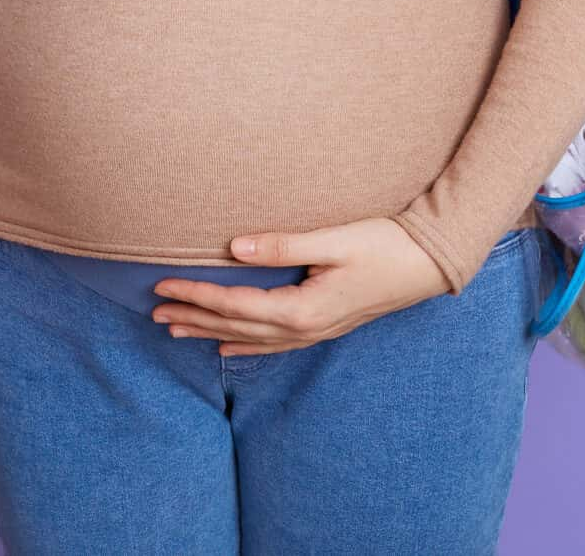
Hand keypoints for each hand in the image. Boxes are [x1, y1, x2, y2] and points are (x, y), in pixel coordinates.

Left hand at [148, 217, 452, 357]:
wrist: (431, 263)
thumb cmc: (387, 244)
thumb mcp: (334, 239)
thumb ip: (284, 245)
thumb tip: (235, 249)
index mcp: (304, 309)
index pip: (236, 305)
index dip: (197, 294)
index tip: (163, 284)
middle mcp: (307, 328)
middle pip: (236, 326)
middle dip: (194, 316)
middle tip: (154, 309)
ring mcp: (317, 332)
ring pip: (251, 338)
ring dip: (210, 331)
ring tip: (175, 328)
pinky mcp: (325, 326)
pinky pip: (274, 343)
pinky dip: (245, 344)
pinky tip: (226, 345)